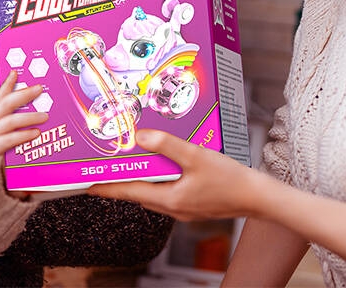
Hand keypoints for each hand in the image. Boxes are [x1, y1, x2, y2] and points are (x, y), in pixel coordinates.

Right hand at [0, 70, 47, 178]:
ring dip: (29, 117)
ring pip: (10, 121)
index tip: (16, 71)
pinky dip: (23, 136)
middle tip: (39, 88)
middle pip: (6, 103)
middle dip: (23, 94)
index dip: (7, 83)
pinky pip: (9, 140)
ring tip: (45, 115)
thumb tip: (11, 114)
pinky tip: (35, 134)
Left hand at [88, 129, 265, 220]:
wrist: (259, 197)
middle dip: (121, 181)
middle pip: (138, 193)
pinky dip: (161, 179)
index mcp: (169, 200)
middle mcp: (173, 208)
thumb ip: (167, 144)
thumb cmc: (231, 180)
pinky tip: (165, 165)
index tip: (87, 184)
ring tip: (130, 163)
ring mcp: (184, 208)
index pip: (128, 193)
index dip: (106, 187)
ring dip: (142, 179)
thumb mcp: (196, 156)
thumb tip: (141, 136)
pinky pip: (169, 191)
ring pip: (154, 193)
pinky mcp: (194, 204)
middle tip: (104, 168)